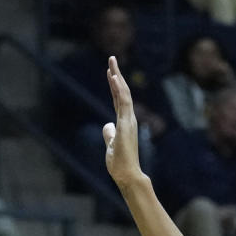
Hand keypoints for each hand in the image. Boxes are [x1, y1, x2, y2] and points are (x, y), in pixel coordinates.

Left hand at [103, 56, 142, 189]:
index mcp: (124, 123)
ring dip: (117, 77)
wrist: (127, 176)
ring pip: (123, 93)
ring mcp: (128, 120)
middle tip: (111, 59)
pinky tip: (114, 77)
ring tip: (112, 62)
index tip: (110, 73)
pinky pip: (123, 102)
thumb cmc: (121, 164)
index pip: (118, 100)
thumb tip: (107, 125)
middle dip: (116, 75)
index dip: (114, 86)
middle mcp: (128, 119)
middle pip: (122, 92)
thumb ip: (109, 134)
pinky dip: (119, 89)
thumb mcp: (111, 145)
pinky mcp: (126, 124)